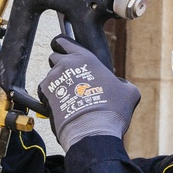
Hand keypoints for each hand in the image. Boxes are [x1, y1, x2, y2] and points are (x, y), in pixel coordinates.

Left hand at [38, 35, 140, 150]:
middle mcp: (66, 64)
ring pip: (50, 75)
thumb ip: (123, 83)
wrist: (93, 130)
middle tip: (70, 77)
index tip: (65, 49)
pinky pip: (43, 90)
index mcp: (85, 58)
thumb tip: (121, 85)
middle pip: (54, 56)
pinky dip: (50, 96)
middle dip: (60, 64)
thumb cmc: (112, 110)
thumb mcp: (129, 93)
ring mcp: (53, 78)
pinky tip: (61, 106)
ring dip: (57, 83)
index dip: (63, 44)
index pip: (65, 41)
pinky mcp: (45, 93)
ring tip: (69, 97)